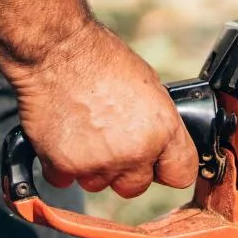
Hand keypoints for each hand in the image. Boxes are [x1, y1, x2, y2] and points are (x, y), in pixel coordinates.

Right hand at [8, 22, 198, 198]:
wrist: (56, 51)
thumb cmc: (100, 59)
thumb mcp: (150, 87)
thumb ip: (158, 124)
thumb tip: (161, 144)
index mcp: (162, 131)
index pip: (180, 174)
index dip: (166, 168)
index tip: (156, 164)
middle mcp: (135, 152)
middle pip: (136, 186)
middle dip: (124, 170)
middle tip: (109, 141)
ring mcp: (99, 162)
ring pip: (98, 184)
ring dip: (91, 167)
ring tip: (83, 131)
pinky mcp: (65, 166)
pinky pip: (65, 180)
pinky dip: (61, 164)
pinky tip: (62, 136)